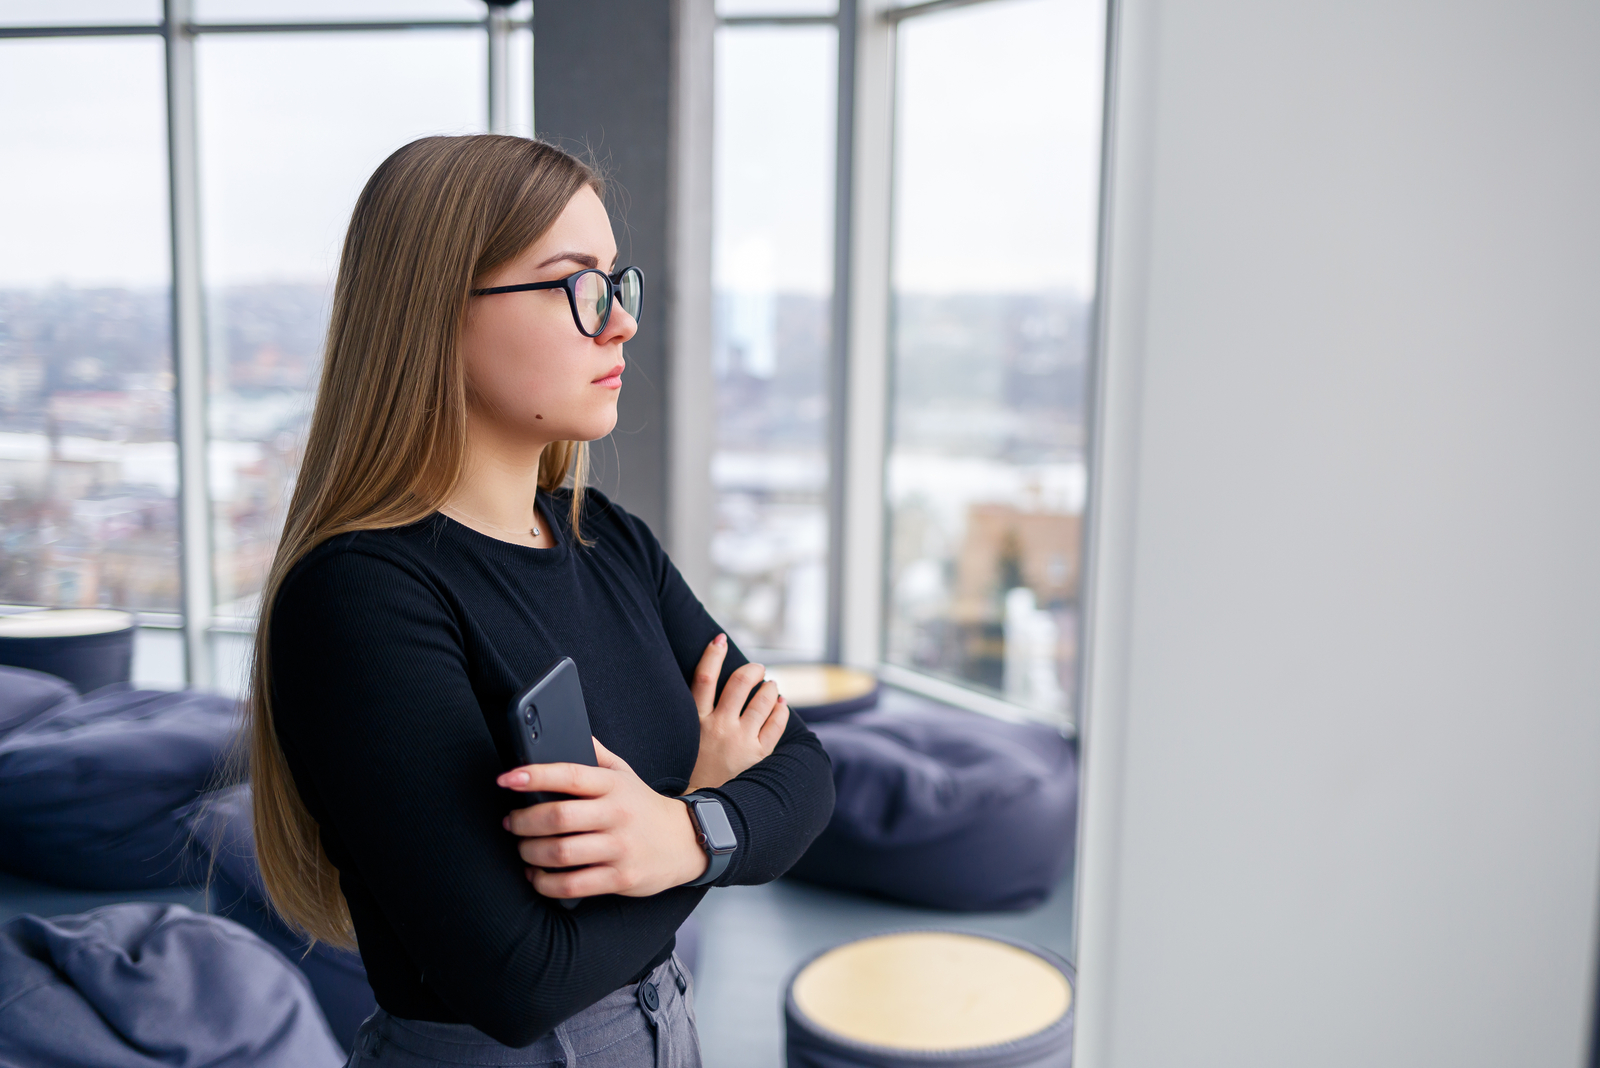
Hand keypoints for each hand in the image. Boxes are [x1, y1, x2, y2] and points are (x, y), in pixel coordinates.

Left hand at [497, 738, 706, 899]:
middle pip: (558, 817)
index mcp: (614, 785)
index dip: (534, 775)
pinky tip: (537, 875)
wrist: (685, 842)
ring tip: (522, 848)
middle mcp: (617, 814)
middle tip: (511, 822)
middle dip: (523, 821)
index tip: (507, 779)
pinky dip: (545, 883)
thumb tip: (567, 730)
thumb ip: (596, 754)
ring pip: (561, 853)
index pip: (569, 774)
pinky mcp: (621, 878)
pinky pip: (573, 885)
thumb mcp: (625, 774)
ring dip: (530, 852)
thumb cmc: (643, 806)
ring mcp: (620, 848)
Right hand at [686, 634, 788, 792]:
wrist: (703, 810)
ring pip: (762, 700)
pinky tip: (781, 704)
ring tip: (770, 685)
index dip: (712, 655)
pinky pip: (776, 724)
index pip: (704, 679)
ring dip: (769, 687)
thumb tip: (708, 689)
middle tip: (757, 668)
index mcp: (697, 723)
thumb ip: (696, 717)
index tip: (719, 639)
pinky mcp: (758, 754)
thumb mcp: (685, 743)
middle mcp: (720, 727)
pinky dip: (781, 710)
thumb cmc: (693, 773)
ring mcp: (741, 740)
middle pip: (739, 683)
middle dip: (752, 669)